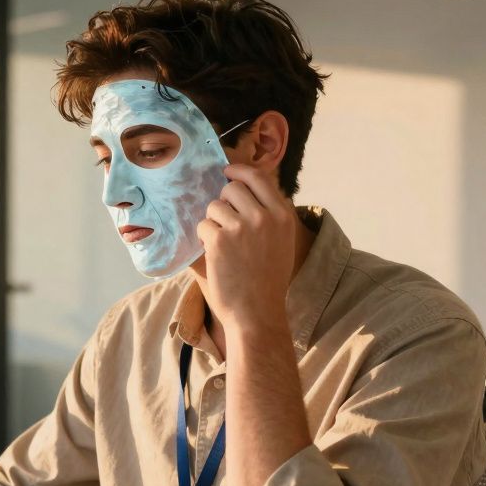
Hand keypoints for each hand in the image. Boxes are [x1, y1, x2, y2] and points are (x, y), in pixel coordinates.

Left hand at [196, 163, 296, 330]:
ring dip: (212, 222)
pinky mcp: (219, 239)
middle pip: (231, 188)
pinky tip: (215, 255)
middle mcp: (264, 217)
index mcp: (282, 215)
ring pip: (214, 206)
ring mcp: (241, 227)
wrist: (257, 313)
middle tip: (224, 223)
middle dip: (222, 202)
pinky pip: (203, 224)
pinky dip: (204, 238)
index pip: (258, 177)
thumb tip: (243, 189)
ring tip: (222, 246)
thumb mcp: (282, 243)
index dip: (239, 171)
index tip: (227, 172)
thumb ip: (269, 216)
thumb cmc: (267, 281)